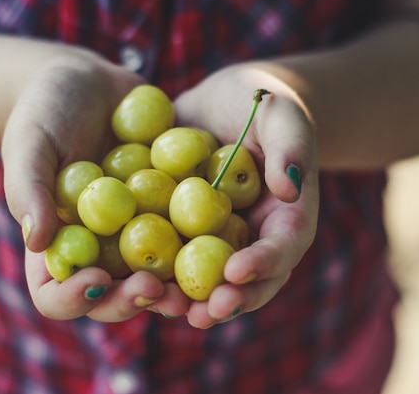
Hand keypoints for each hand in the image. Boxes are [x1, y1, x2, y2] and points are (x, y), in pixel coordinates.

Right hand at [2, 49, 189, 320]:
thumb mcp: (29, 144)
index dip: (72, 299)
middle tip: (153, 288)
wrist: (90, 82)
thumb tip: (38, 240)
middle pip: (112, 296)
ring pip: (156, 277)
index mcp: (57, 247)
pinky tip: (224, 239)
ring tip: (193, 284)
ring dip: (176, 288)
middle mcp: (98, 250)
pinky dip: (204, 245)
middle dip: (132, 300)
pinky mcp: (171, 213)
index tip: (95, 280)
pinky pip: (188, 235)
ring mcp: (137, 234)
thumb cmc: (45, 112)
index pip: (54, 294)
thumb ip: (30, 189)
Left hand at [172, 63, 318, 327]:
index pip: (282, 248)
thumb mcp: (280, 114)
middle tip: (202, 313)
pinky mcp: (177, 230)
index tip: (238, 272)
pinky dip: (150, 272)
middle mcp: (249, 239)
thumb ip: (291, 146)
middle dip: (226, 301)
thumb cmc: (260, 104)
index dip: (263, 264)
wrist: (220, 104)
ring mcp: (212, 240)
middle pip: (245, 282)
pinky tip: (127, 280)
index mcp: (284, 219)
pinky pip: (166, 257)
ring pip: (203, 280)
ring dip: (184, 300)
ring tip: (162, 306)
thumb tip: (290, 188)